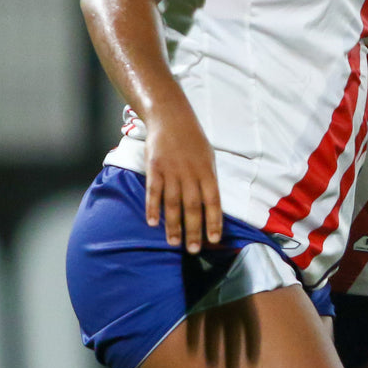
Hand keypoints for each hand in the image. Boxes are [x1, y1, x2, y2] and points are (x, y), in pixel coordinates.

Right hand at [144, 111, 223, 253]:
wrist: (171, 118)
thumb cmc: (192, 140)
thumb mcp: (208, 157)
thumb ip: (208, 180)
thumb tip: (211, 205)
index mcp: (207, 171)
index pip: (213, 201)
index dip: (214, 221)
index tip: (215, 239)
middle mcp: (190, 173)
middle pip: (193, 207)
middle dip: (194, 230)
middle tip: (193, 249)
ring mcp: (171, 171)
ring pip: (173, 203)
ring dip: (173, 225)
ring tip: (174, 243)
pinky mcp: (154, 168)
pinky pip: (154, 192)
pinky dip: (153, 208)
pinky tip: (152, 223)